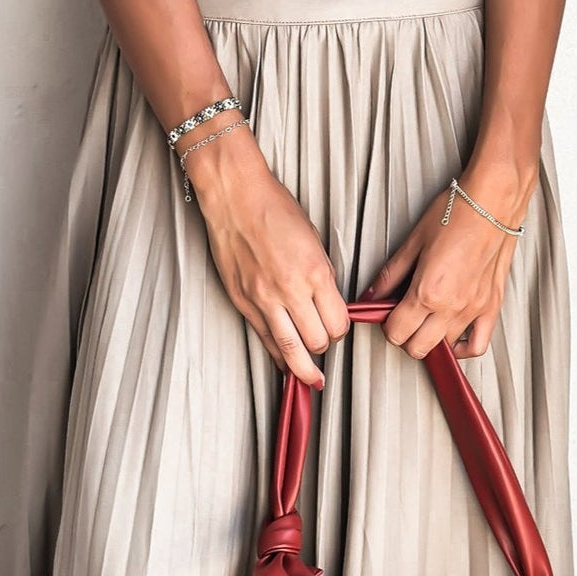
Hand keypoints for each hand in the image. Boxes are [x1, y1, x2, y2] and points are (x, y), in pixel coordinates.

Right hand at [187, 127, 349, 386]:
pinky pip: (266, 341)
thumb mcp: (313, 240)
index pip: (338, 322)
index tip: (338, 327)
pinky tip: (285, 364)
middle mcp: (290, 290)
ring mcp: (264, 300)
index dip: (341, 329)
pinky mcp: (244, 303)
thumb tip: (328, 304)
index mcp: (314, 272)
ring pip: (291, 351)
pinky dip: (279, 357)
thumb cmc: (274, 209)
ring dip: (304, 368)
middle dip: (325, 346)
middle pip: (318, 341)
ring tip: (312, 379)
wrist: (235, 196)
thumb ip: (322, 276)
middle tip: (324, 342)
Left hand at [359, 162, 535, 360]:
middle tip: (405, 319)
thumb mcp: (413, 241)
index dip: (387, 326)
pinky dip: (463, 348)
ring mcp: (473, 310)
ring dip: (431, 339)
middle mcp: (451, 306)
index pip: (397, 332)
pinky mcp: (491, 306)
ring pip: (445, 347)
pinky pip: (478, 345)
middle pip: (418, 348)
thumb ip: (390, 274)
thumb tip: (371, 294)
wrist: (493, 201)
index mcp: (427, 291)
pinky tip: (453, 338)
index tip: (388, 315)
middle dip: (406, 338)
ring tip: (428, 320)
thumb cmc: (456, 212)